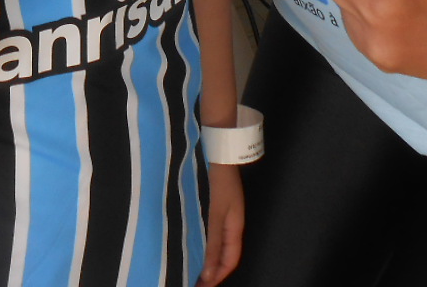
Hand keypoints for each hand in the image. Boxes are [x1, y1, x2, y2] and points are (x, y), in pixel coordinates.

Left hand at [197, 162, 242, 286]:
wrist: (220, 153)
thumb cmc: (219, 184)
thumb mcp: (216, 215)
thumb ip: (213, 243)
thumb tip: (208, 273)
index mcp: (235, 228)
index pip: (230, 261)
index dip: (218, 276)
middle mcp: (231, 224)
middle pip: (224, 255)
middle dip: (212, 271)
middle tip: (194, 282)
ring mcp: (224, 215)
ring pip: (217, 244)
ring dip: (206, 257)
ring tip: (191, 268)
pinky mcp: (215, 206)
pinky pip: (211, 232)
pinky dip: (203, 242)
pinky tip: (191, 243)